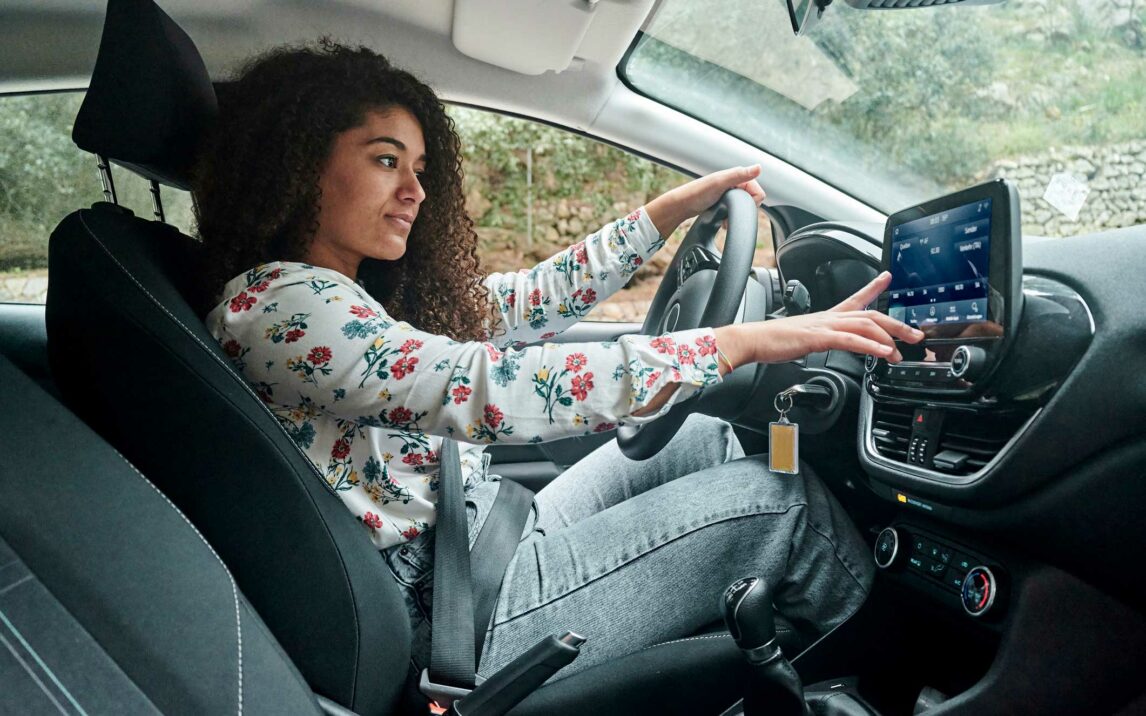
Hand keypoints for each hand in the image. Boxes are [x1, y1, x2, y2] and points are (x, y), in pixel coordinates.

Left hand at [644, 166, 766, 236]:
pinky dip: (731, 217)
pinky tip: (723, 220)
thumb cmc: (698, 193)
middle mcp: (734, 182)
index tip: (738, 205)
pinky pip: (735, 211)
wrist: (682, 205)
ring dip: (737, 215)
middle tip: (730, 212)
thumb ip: (739, 175)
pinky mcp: (724, 201)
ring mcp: (729, 192)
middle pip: (752, 201)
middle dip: (743, 210)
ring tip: (725, 218)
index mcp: (736, 175)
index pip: (758, 192)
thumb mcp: (720, 183)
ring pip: (744, 207)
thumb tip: (759, 167)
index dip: (752, 202)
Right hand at [714, 271, 923, 369]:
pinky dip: (871, 345)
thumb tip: (831, 345)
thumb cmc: (773, 342)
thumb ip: (821, 340)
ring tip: (904, 349)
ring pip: (865, 325)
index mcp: (826, 316)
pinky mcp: (819, 337)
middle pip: (871, 315)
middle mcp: (829, 317)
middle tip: (916, 335)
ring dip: (889, 337)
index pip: (856, 297)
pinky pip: (850, 340)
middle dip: (897, 324)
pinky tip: (884, 353)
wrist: (752, 341)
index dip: (874, 287)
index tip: (888, 278)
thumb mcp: (804, 340)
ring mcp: (825, 325)